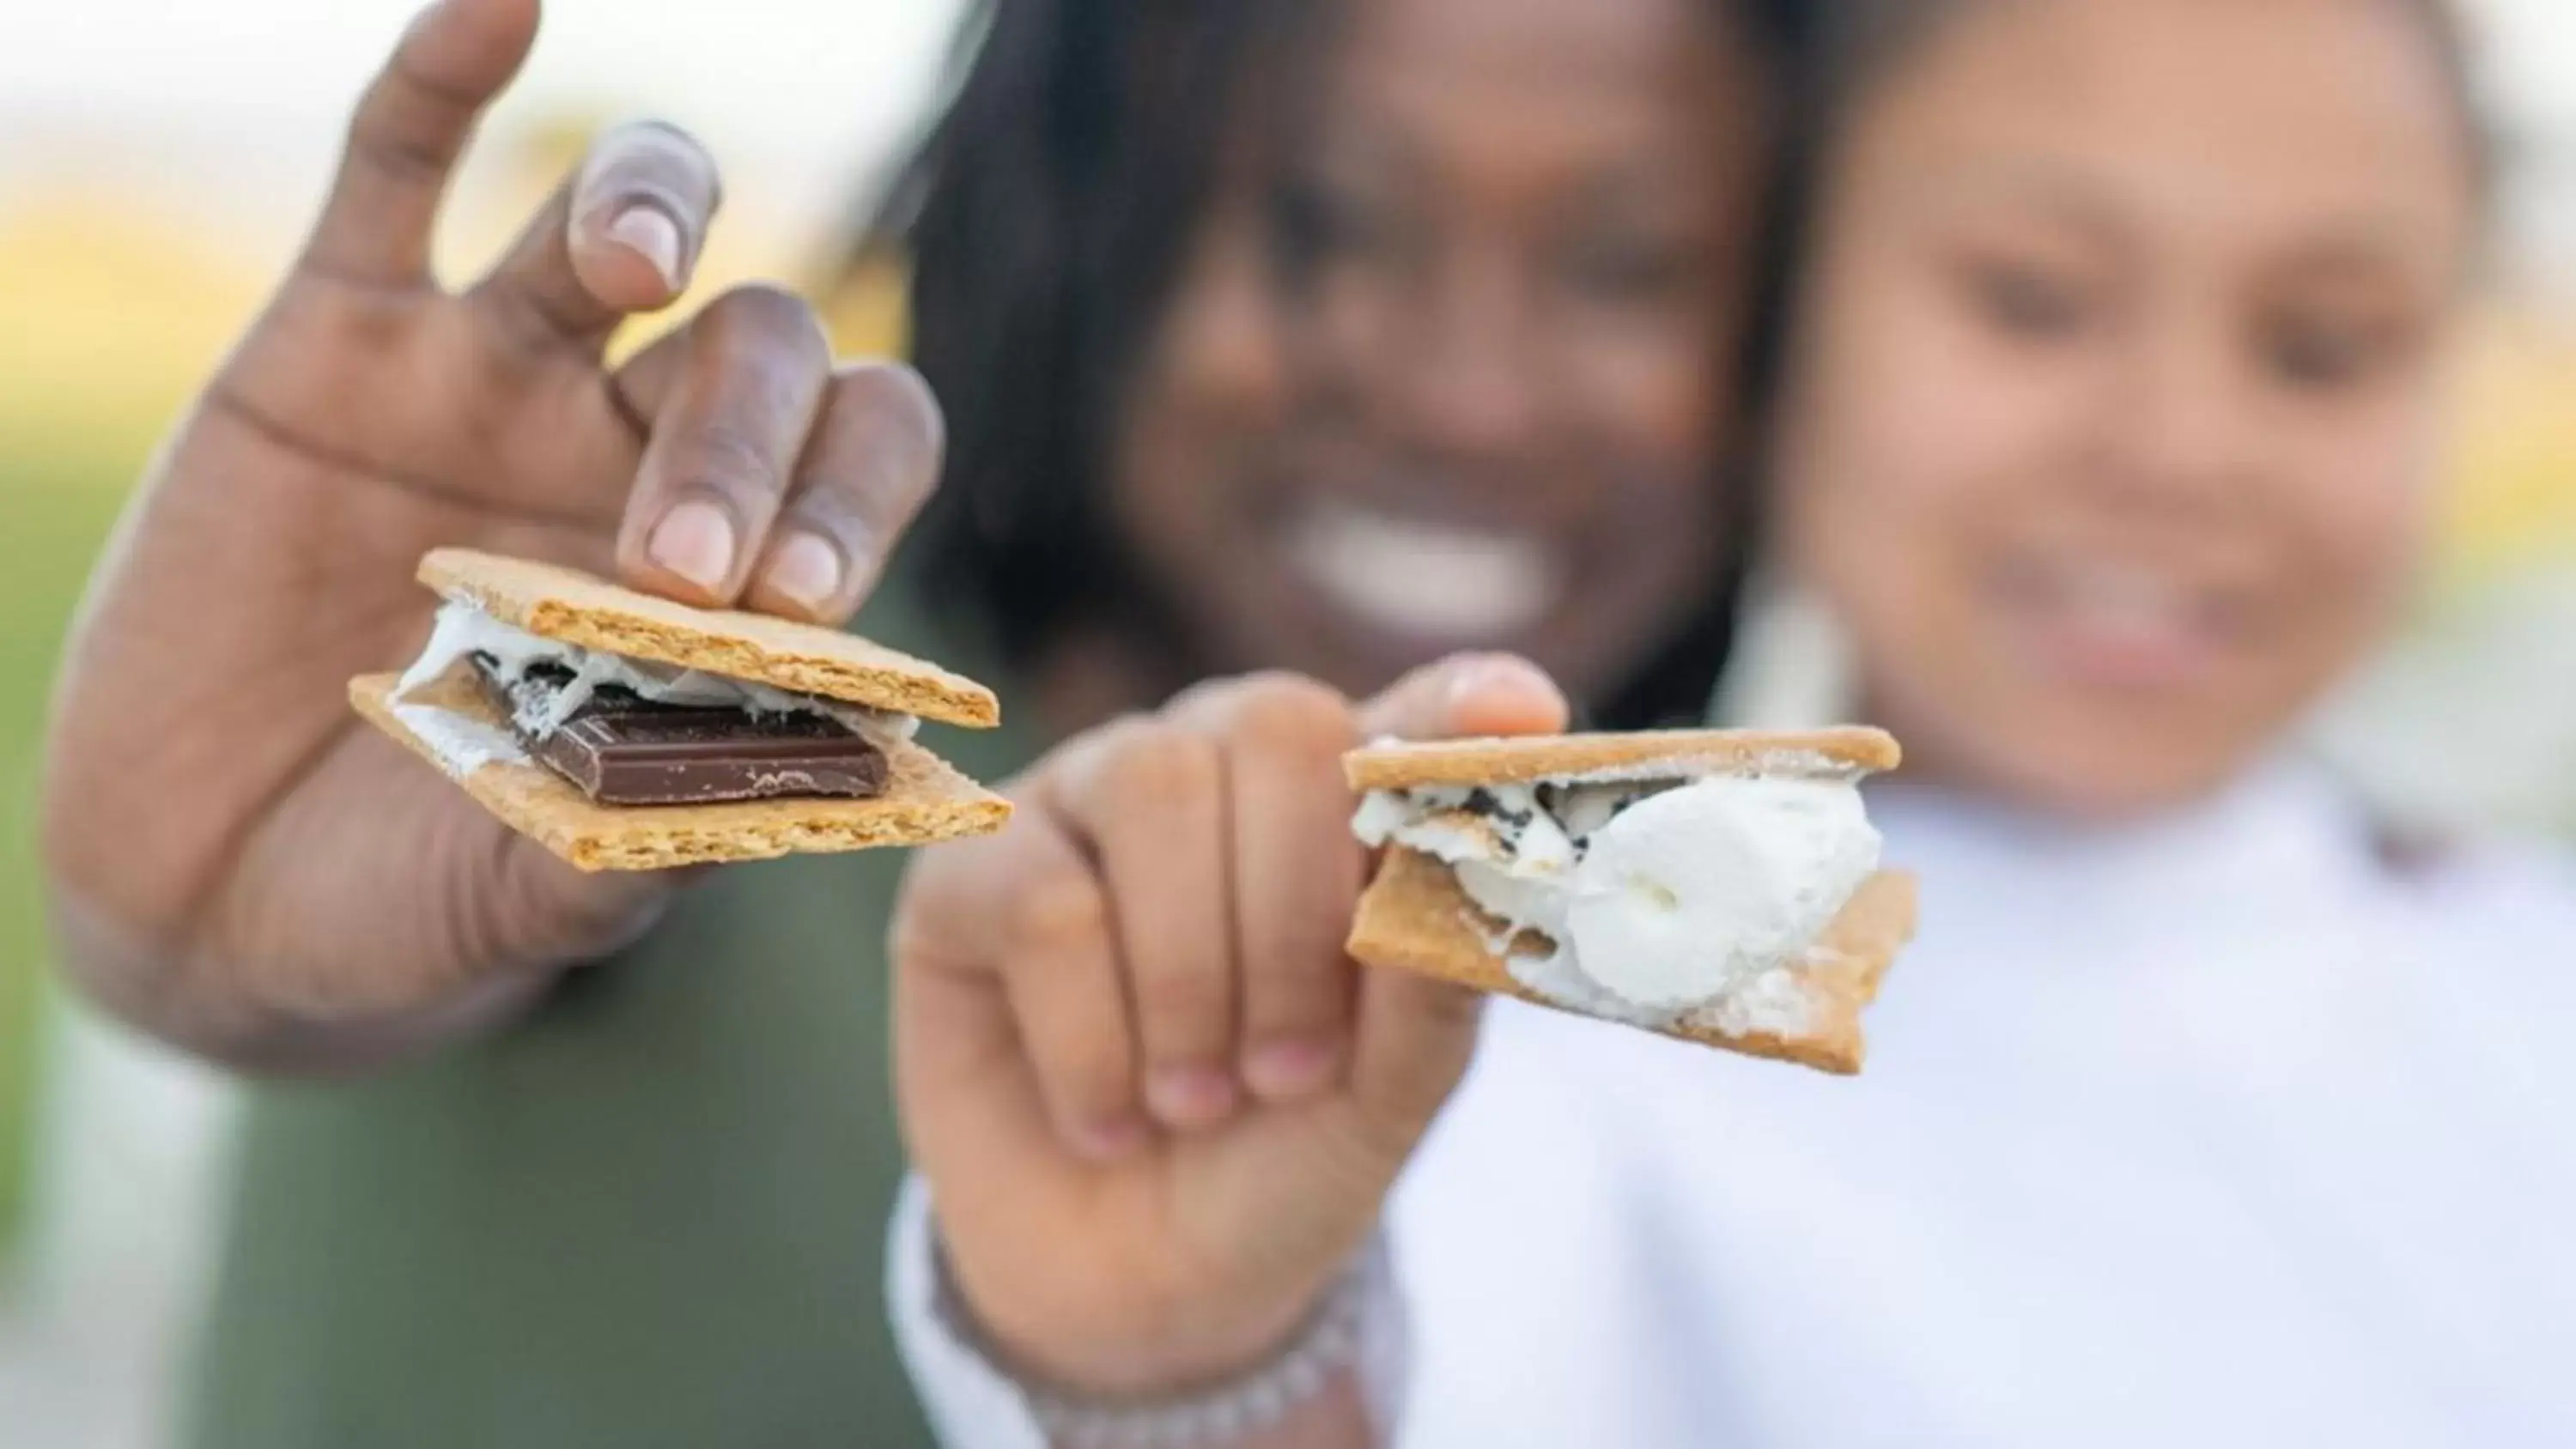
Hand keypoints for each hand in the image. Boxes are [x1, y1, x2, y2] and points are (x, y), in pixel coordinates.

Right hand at [39, 0, 941, 1069]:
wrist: (218, 904)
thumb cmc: (425, 901)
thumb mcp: (560, 882)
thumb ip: (682, 816)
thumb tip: (847, 751)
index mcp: (737, 564)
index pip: (863, 458)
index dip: (855, 496)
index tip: (798, 600)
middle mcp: (635, 450)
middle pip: (764, 346)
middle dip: (745, 431)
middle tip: (677, 564)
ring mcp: (493, 382)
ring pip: (620, 223)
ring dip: (652, 210)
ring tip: (631, 270)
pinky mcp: (338, 343)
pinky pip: (400, 170)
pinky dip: (448, 79)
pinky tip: (503, 5)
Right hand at [892, 655, 1568, 1396]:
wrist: (1139, 1291)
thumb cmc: (1282, 1161)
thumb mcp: (1388, 1097)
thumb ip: (1434, 977)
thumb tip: (1458, 858)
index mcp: (1340, 807)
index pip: (1411, 713)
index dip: (1458, 703)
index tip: (1522, 717)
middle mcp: (1216, 771)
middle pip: (1275, 723)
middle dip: (1295, 911)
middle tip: (1288, 1068)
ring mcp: (1085, 805)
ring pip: (1152, 788)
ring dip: (1191, 977)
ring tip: (1198, 1101)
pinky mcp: (970, 875)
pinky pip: (1043, 901)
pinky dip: (1092, 1038)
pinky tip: (1108, 1117)